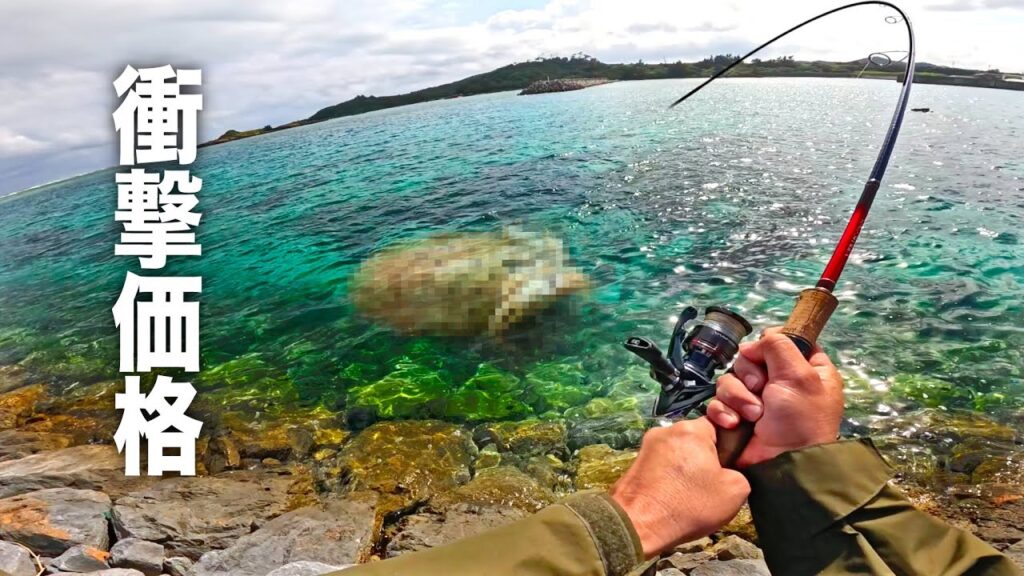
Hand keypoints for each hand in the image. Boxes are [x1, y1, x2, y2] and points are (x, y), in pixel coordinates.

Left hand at [609, 417, 750, 557]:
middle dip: (706, 459)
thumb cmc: (688, 505)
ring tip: (690, 495)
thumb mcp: (735, 491)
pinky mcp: (636, 462)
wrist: (638, 525)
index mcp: (691, 428)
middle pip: (697, 440)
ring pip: (679, 454)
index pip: (720, 425)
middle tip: (710, 485)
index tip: (729, 466)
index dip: (729, 446)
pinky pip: (662, 465)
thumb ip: (741, 472)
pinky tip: (673, 497)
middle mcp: (666, 429)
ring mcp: (647, 445)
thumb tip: (729, 470)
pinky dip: (670, 478)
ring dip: (687, 469)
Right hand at [707, 328, 843, 467]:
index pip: (783, 341)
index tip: (768, 355)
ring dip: (738, 396)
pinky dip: (724, 411)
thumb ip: (779, 345)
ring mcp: (755, 400)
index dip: (771, 345)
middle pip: (749, 358)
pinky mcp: (735, 416)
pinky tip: (735, 423)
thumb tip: (756, 341)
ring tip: (753, 415)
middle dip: (750, 375)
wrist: (783, 465)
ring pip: (729, 379)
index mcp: (805, 368)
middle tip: (761, 390)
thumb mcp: (800, 374)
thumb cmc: (801, 419)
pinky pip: (718, 402)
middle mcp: (779, 381)